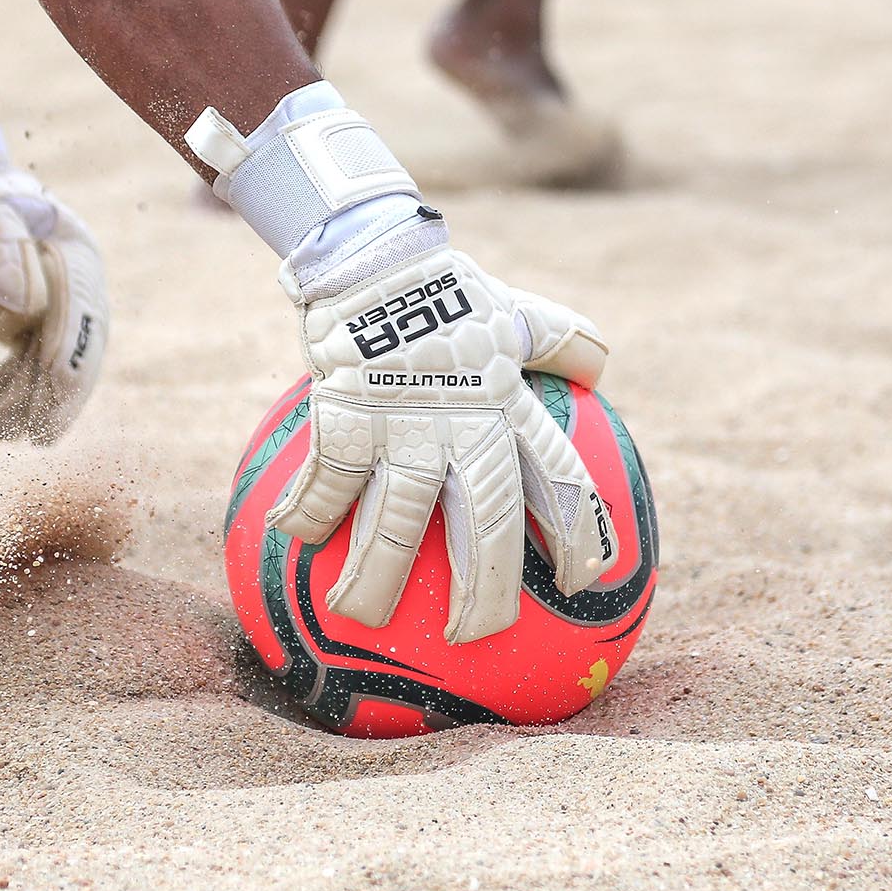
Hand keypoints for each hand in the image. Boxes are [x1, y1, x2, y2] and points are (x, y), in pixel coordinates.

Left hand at [0, 170, 107, 443]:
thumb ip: (0, 249)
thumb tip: (26, 307)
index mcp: (77, 257)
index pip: (82, 325)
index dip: (68, 371)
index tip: (47, 410)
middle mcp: (74, 286)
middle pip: (77, 353)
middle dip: (54, 399)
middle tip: (30, 438)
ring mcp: (52, 305)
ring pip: (49, 365)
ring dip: (24, 400)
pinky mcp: (26, 319)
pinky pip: (26, 363)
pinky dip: (5, 386)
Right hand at [271, 246, 614, 642]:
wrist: (374, 255)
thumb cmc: (448, 287)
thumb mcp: (515, 310)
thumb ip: (559, 339)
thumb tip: (602, 367)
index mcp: (509, 408)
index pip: (558, 482)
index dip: (578, 537)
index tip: (585, 584)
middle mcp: (465, 426)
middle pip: (485, 523)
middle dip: (483, 588)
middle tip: (472, 636)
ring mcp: (404, 427)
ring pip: (395, 521)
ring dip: (375, 576)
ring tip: (356, 617)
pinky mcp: (347, 418)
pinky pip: (326, 482)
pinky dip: (307, 512)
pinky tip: (289, 539)